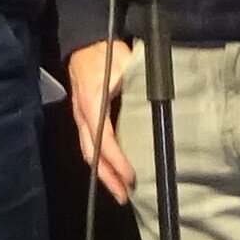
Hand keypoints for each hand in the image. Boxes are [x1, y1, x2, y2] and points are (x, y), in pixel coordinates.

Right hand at [67, 40, 132, 200]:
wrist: (85, 43)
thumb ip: (138, 78)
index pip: (105, 139)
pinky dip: (100, 163)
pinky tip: (112, 172)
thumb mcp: (124, 61)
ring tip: (119, 191)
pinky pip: (90, 146)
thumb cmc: (106, 52)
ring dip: (103, 174)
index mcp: (93, 103)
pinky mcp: (83, 119)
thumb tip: (158, 93)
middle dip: (108, 177)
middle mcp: (83, 115)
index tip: (131, 177)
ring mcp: (80, 119)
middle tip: (125, 196)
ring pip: (89, 153)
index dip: (117, 161)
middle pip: (92, 154)